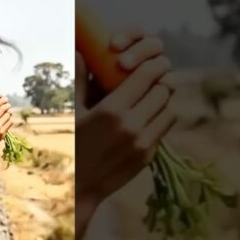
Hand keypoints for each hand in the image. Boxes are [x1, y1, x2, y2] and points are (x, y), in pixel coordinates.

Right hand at [0, 94, 12, 152]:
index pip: (2, 109)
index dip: (4, 106)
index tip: (3, 104)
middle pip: (8, 114)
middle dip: (7, 110)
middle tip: (4, 109)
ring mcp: (1, 132)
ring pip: (10, 120)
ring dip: (8, 117)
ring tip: (4, 115)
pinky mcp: (3, 136)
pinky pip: (8, 127)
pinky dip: (7, 123)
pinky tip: (3, 122)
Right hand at [75, 28, 176, 208]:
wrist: (78, 188)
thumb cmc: (69, 145)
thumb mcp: (72, 113)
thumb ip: (80, 80)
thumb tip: (80, 50)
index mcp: (111, 111)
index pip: (146, 76)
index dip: (151, 64)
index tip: (149, 60)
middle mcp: (132, 126)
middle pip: (163, 90)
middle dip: (158, 81)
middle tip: (149, 78)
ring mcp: (144, 143)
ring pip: (169, 109)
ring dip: (161, 100)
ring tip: (148, 98)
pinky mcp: (149, 156)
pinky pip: (164, 128)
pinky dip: (159, 118)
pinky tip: (144, 118)